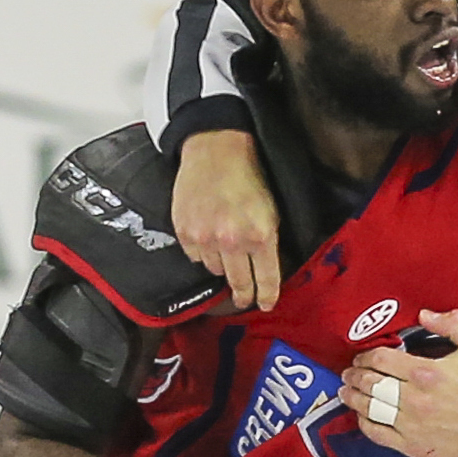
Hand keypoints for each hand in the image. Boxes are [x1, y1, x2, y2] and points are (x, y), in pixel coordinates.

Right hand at [173, 129, 283, 312]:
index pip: (266, 279)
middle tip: (243, 300)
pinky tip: (208, 237)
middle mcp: (233, 241)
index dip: (266, 296)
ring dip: (222, 266)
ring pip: (215, 270)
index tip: (265, 304)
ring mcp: (206, 238)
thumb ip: (268, 244)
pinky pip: (195, 257)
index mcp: (261, 236)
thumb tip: (265, 272)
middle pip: (239, 283)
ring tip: (226, 251)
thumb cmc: (249, 180)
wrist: (215, 152)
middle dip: (243, 295)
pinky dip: (203, 253)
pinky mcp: (185, 232)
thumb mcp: (272, 213)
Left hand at [341, 309, 457, 456]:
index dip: (366, 356)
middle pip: (371, 383)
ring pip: (370, 408)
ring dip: (353, 398)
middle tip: (350, 373)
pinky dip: (365, 423)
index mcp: (427, 372)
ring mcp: (412, 425)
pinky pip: (379, 434)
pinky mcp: (414, 446)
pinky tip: (362, 415)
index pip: (381, 359)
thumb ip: (451, 326)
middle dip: (355, 376)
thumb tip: (424, 314)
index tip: (362, 356)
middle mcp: (415, 398)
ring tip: (346, 392)